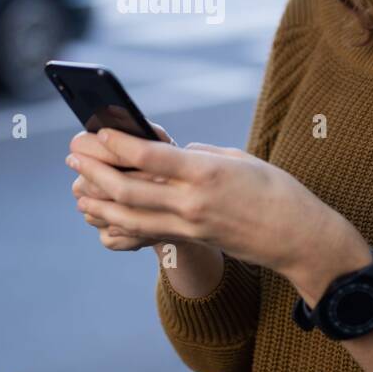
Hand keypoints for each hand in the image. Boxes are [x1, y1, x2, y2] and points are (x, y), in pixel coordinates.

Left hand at [66, 127, 365, 280]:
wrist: (298, 237)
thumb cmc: (275, 189)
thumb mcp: (238, 158)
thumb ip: (199, 155)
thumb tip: (169, 153)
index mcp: (207, 172)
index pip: (150, 156)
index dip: (117, 144)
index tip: (96, 130)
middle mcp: (194, 202)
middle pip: (130, 190)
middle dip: (96, 172)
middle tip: (74, 155)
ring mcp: (190, 227)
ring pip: (130, 217)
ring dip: (98, 201)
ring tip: (78, 186)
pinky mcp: (191, 241)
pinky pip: (145, 233)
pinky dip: (117, 224)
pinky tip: (101, 214)